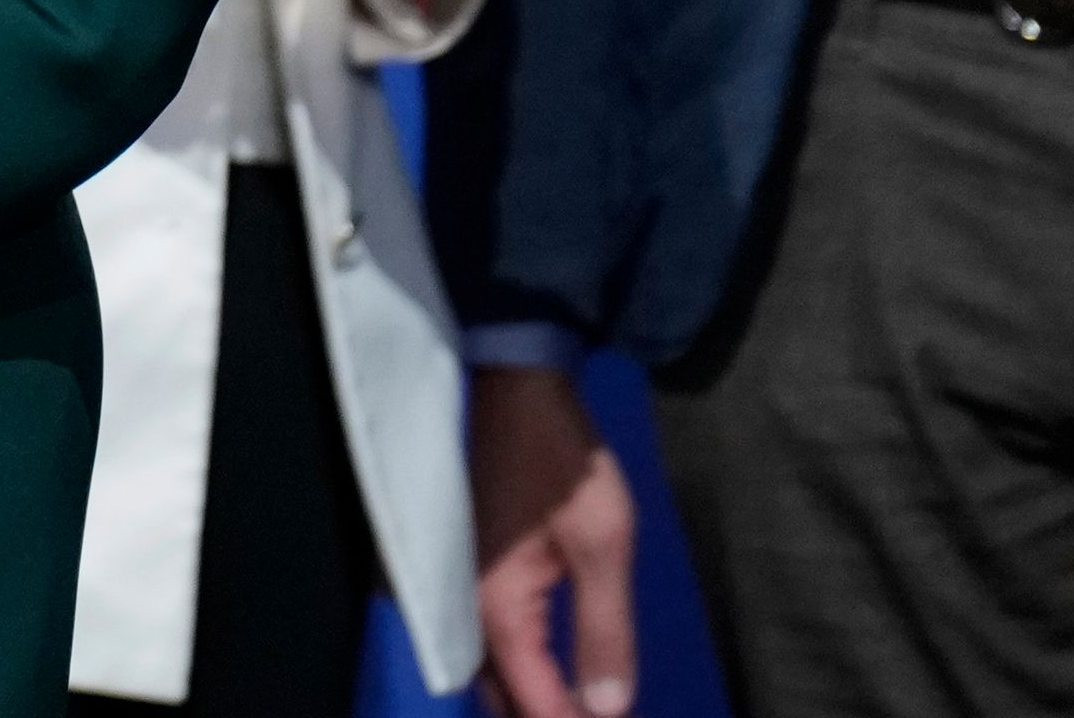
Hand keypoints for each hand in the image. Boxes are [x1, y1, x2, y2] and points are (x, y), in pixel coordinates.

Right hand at [471, 365, 637, 717]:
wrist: (515, 389)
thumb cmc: (563, 462)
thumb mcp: (604, 542)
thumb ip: (605, 632)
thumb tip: (611, 709)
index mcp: (499, 611)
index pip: (536, 703)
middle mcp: (467, 612)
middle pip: (503, 700)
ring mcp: (462, 592)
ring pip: (490, 675)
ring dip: (530, 701)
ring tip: (580, 709)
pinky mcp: (467, 573)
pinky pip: (485, 645)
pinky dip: (517, 672)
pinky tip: (548, 674)